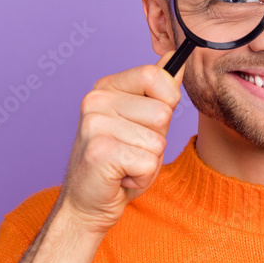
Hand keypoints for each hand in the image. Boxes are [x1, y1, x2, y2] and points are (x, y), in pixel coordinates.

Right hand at [56, 50, 184, 235]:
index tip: (148, 122)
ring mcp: (95, 125)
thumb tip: (176, 59)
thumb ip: (157, 91)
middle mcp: (96, 100)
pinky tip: (121, 177)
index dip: (167, 101)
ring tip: (125, 165)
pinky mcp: (100, 152)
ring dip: (150, 162)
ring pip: (158, 141)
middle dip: (158, 139)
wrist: (87, 203)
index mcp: (106, 87)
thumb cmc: (119, 164)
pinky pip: (149, 163)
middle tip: (131, 151)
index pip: (155, 75)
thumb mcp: (142, 122)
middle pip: (162, 112)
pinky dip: (142, 177)